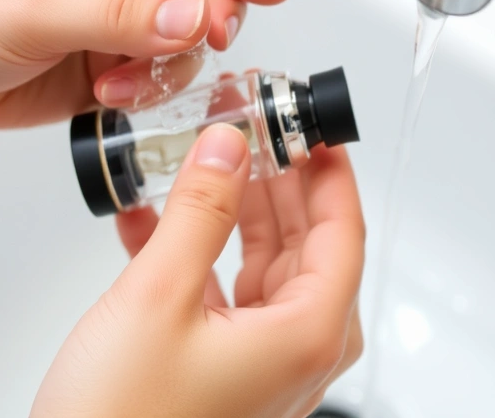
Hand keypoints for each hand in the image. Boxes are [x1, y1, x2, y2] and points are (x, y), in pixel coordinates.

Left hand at [0, 0, 293, 127]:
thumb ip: (120, 16)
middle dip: (202, 25)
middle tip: (197, 44)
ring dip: (164, 69)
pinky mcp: (119, 61)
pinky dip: (148, 91)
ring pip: (189, 42)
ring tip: (116, 79)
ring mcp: (124, 18)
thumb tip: (190, 17)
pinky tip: (109, 93)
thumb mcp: (40, 9)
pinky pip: (165, 77)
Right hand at [30, 125, 364, 417]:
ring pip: (264, 268)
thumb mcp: (158, 297)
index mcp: (306, 336)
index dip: (329, 171)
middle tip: (255, 132)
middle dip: (278, 183)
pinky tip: (152, 222)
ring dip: (233, 214)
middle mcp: (295, 354)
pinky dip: (195, 255)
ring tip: (206, 165)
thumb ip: (199, 212)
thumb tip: (227, 150)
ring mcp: (260, 365)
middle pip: (306, 246)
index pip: (342, 231)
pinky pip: (223, 296)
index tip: (313, 124)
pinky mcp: (222, 371)